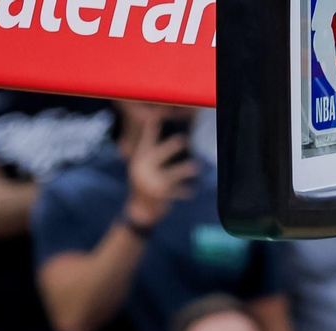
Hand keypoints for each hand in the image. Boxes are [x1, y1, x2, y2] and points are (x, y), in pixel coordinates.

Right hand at [124, 114, 196, 228]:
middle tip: (183, 139)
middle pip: (158, 156)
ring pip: (171, 174)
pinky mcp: (159, 196)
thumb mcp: (143, 167)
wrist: (140, 210)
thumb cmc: (145, 184)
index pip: (146, 141)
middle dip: (170, 148)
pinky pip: (175, 192)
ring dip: (184, 171)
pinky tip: (192, 191)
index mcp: (139, 159)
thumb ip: (151, 152)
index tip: (155, 115)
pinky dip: (184, 191)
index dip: (151, 129)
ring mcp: (150, 183)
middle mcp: (142, 169)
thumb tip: (155, 129)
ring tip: (196, 166)